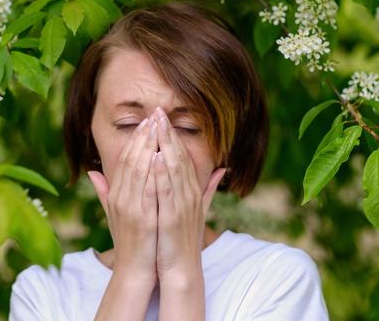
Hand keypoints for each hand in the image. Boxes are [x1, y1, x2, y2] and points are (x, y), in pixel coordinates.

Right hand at [88, 115, 158, 282]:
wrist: (135, 270)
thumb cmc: (130, 240)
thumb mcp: (115, 212)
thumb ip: (105, 191)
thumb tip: (91, 172)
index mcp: (116, 195)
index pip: (124, 160)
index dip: (135, 139)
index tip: (145, 121)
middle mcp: (121, 198)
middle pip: (130, 160)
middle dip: (142, 137)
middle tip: (153, 115)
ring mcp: (130, 207)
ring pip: (138, 170)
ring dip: (148, 147)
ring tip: (157, 127)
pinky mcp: (142, 217)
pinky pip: (148, 189)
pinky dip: (153, 172)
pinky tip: (161, 156)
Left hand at [153, 107, 225, 279]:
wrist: (182, 268)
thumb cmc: (183, 239)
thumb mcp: (196, 209)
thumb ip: (207, 188)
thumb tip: (222, 168)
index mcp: (191, 191)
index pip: (182, 156)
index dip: (172, 135)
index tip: (162, 116)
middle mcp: (190, 194)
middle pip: (179, 157)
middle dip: (168, 133)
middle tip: (158, 110)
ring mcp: (183, 205)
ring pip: (174, 169)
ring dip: (165, 145)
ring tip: (156, 125)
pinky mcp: (173, 218)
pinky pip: (167, 192)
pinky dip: (162, 174)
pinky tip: (156, 158)